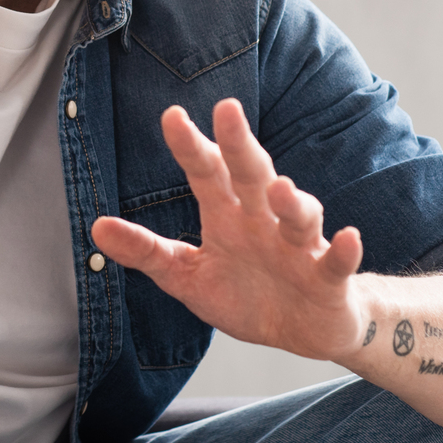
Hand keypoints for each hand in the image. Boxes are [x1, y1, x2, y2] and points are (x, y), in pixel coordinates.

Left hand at [91, 99, 367, 361]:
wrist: (303, 332)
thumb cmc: (245, 295)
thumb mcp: (187, 277)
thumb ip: (146, 252)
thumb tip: (95, 228)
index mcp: (228, 215)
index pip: (206, 173)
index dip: (190, 146)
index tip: (172, 116)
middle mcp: (263, 220)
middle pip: (252, 176)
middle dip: (240, 145)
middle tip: (226, 110)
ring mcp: (299, 247)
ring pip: (297, 216)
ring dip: (291, 201)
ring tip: (279, 187)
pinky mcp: (328, 277)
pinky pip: (337, 261)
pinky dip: (344, 251)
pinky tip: (347, 239)